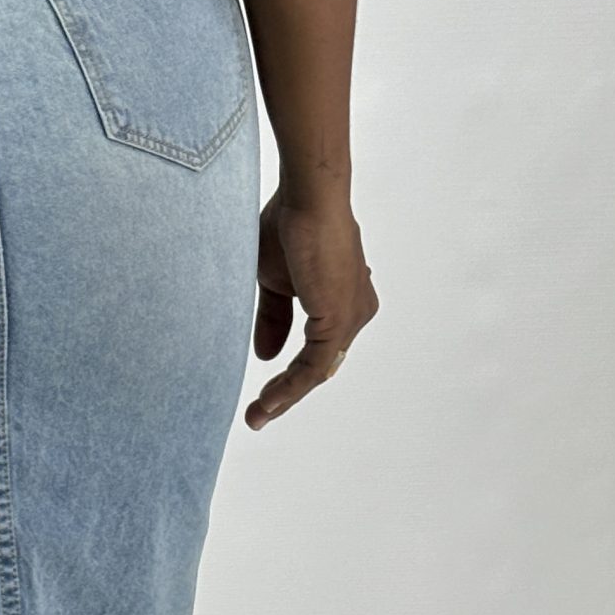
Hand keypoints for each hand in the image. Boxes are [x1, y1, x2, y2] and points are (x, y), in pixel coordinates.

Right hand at [245, 187, 377, 429]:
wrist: (306, 199)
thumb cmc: (289, 225)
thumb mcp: (274, 281)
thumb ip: (274, 318)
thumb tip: (266, 355)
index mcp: (343, 300)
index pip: (318, 347)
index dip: (291, 373)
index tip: (264, 393)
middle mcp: (356, 311)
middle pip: (319, 365)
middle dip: (287, 392)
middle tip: (258, 413)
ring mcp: (352, 317)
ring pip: (317, 371)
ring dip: (286, 396)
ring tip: (258, 415)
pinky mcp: (340, 321)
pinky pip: (315, 366)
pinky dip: (290, 386)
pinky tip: (269, 401)